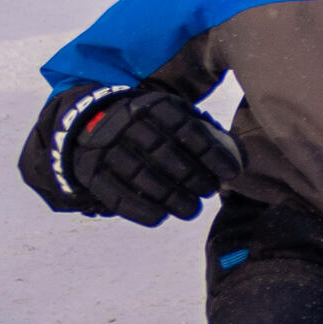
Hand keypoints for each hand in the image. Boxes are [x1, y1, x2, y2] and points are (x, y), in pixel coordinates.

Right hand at [24, 85, 239, 224]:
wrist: (86, 120)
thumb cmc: (145, 122)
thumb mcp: (167, 112)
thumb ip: (197, 128)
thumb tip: (236, 155)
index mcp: (151, 105)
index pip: (186, 128)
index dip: (210, 153)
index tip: (230, 173)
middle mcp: (125, 123)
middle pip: (163, 153)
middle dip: (192, 177)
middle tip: (209, 192)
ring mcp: (105, 147)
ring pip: (140, 175)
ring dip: (169, 197)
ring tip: (191, 210)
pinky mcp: (89, 170)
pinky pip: (115, 194)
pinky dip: (139, 209)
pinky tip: (160, 218)